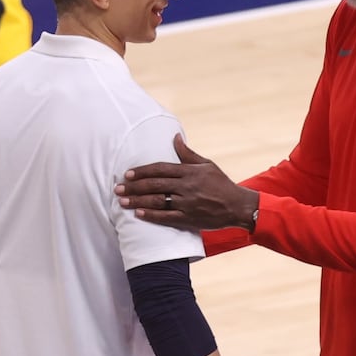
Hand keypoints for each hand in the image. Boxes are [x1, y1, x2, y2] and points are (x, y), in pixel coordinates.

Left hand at [116, 134, 257, 230]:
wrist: (238, 206)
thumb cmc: (221, 184)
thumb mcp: (207, 165)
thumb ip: (187, 153)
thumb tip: (175, 137)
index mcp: (190, 172)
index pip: (160, 169)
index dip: (142, 171)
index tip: (127, 174)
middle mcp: (187, 186)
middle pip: (155, 185)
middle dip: (134, 186)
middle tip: (118, 188)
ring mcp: (188, 203)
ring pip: (157, 201)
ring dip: (138, 201)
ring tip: (122, 202)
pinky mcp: (190, 219)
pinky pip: (167, 217)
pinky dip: (152, 216)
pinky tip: (139, 214)